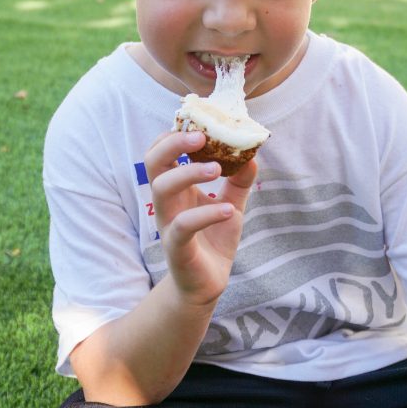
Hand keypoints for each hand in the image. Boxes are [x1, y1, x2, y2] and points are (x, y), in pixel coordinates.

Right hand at [144, 130, 256, 305]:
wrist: (207, 284)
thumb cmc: (214, 240)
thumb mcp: (231, 205)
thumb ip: (239, 181)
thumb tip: (252, 154)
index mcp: (177, 188)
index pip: (161, 152)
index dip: (174, 134)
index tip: (201, 123)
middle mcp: (167, 202)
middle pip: (153, 162)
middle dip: (172, 144)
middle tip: (202, 135)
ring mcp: (168, 224)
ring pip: (162, 189)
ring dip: (189, 173)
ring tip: (218, 168)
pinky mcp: (177, 248)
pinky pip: (183, 226)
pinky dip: (206, 214)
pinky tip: (228, 210)